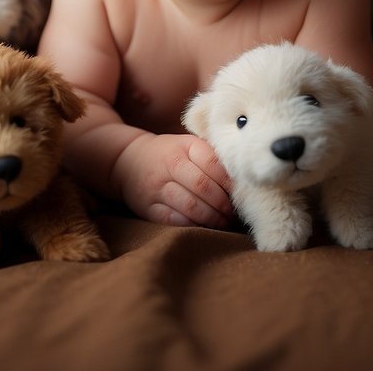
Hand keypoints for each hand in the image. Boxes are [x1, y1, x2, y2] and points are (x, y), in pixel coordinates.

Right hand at [112, 132, 233, 227]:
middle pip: (203, 187)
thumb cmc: (170, 154)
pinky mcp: (148, 206)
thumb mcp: (188, 146)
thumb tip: (244, 182)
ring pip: (190, 205)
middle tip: (234, 213)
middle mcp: (169, 164)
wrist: (127, 160)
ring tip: (223, 222)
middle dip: (224, 204)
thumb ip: (213, 158)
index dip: (231, 182)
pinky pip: (173, 220)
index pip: (214, 164)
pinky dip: (192, 225)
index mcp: (184, 146)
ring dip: (212, 218)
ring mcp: (157, 186)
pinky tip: (203, 226)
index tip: (243, 193)